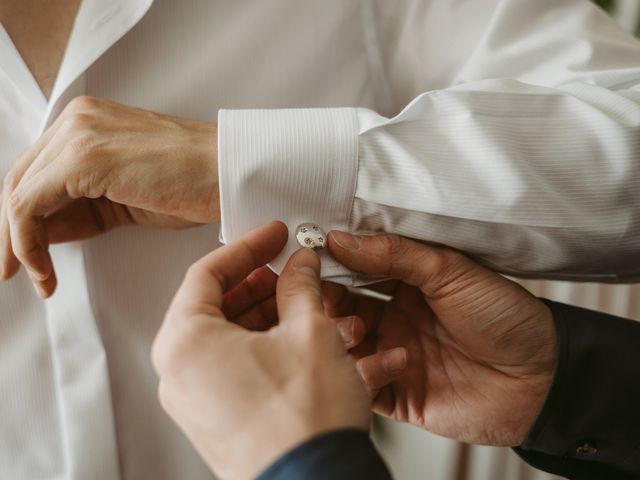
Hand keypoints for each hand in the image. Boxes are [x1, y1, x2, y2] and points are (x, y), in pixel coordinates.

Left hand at [0, 96, 217, 296]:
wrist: (232, 171)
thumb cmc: (196, 184)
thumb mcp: (127, 196)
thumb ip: (84, 205)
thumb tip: (44, 234)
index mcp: (87, 122)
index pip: (35, 173)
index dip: (22, 219)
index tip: (23, 255)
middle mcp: (76, 120)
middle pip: (19, 181)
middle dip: (12, 233)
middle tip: (15, 270)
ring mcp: (77, 135)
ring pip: (17, 195)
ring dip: (20, 244)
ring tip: (38, 278)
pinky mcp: (82, 158)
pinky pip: (29, 207)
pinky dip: (28, 244)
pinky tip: (43, 270)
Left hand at [151, 222, 370, 479]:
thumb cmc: (304, 422)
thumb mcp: (310, 332)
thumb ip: (300, 286)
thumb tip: (300, 266)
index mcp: (186, 343)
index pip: (209, 273)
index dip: (248, 246)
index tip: (273, 235)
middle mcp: (180, 374)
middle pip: (216, 305)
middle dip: (260, 283)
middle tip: (292, 271)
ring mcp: (196, 401)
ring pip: (228, 337)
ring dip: (267, 315)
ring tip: (305, 306)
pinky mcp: (217, 420)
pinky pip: (233, 367)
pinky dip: (263, 346)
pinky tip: (298, 340)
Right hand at [323, 231, 556, 446]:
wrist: (542, 379)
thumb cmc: (506, 318)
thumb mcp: (452, 271)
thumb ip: (397, 254)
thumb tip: (340, 239)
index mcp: (408, 285)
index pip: (358, 269)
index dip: (334, 261)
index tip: (310, 252)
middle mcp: (396, 319)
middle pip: (344, 306)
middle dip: (327, 299)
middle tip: (314, 292)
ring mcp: (394, 356)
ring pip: (345, 345)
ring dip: (341, 336)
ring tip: (356, 329)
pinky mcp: (397, 394)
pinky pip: (362, 384)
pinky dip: (360, 373)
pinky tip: (381, 361)